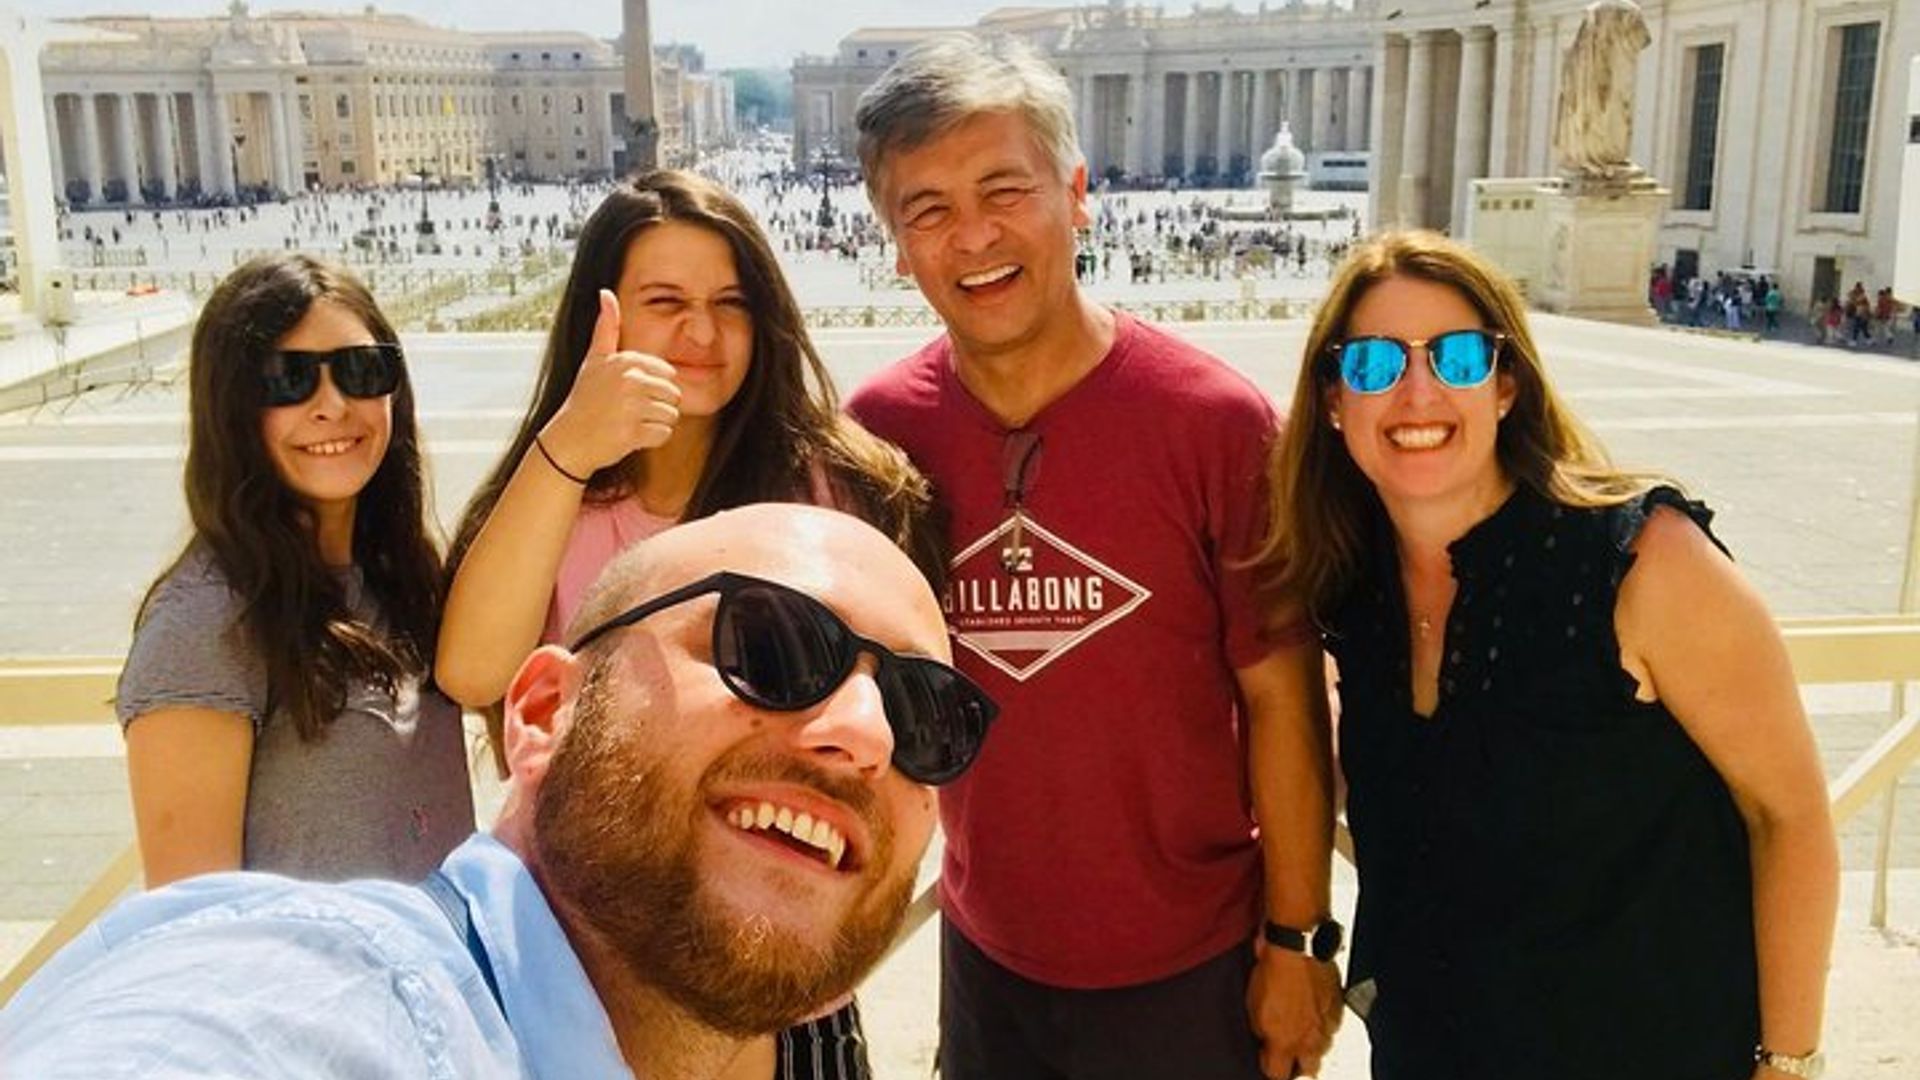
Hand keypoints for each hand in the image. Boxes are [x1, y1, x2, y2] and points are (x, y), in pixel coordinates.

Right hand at [539, 289, 681, 474]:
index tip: (631, 394)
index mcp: (626, 361)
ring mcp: (632, 407)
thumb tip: (606, 293)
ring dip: (655, 423)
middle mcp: (630, 381)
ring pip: (671, 415)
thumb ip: (606, 327)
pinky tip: (631, 436)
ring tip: (631, 422)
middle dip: (658, 406)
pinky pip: (664, 434)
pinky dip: (651, 439)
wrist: (569, 439)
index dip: (654, 387)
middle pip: (674, 395)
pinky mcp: (633, 433)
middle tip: (631, 411)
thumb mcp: (594, 359)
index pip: (668, 374)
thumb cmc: (585, 399)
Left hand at [1247, 943, 1341, 1078]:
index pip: (1278, 1075)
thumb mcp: (1253, 1007)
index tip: (1267, 1059)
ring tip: (1302, 1030)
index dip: (1270, 1068)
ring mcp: (1328, 1025)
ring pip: (1324, 1049)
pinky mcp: (1339, 1008)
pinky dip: (1325, 1023)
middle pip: (1309, 1070)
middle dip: (1298, 1064)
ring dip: (1313, 1044)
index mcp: (1285, 1043)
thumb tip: (1266, 1040)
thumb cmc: (1272, 973)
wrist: (1296, 946)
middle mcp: (1310, 1039)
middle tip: (1288, 1051)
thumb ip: (1262, 1032)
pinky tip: (1315, 1012)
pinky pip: (1333, 1026)